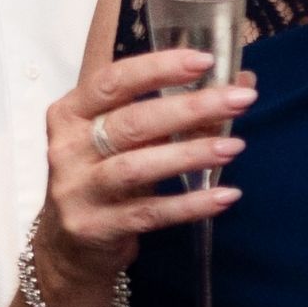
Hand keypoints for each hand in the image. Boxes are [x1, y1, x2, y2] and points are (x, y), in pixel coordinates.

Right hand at [39, 47, 253, 292]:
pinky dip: (190, 204)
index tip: (205, 61)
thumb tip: (240, 81)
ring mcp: (78, 190)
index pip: (113, 81)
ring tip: (234, 146)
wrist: (68, 245)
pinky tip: (225, 195)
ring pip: (137, 167)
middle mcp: (68, 149)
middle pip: (131, 123)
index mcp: (70, 114)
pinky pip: (149, 213)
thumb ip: (169, 109)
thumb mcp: (122, 139)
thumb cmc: (102, 176)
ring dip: (190, 154)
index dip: (158, 69)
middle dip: (190, 108)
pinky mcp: (95, 227)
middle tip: (240, 100)